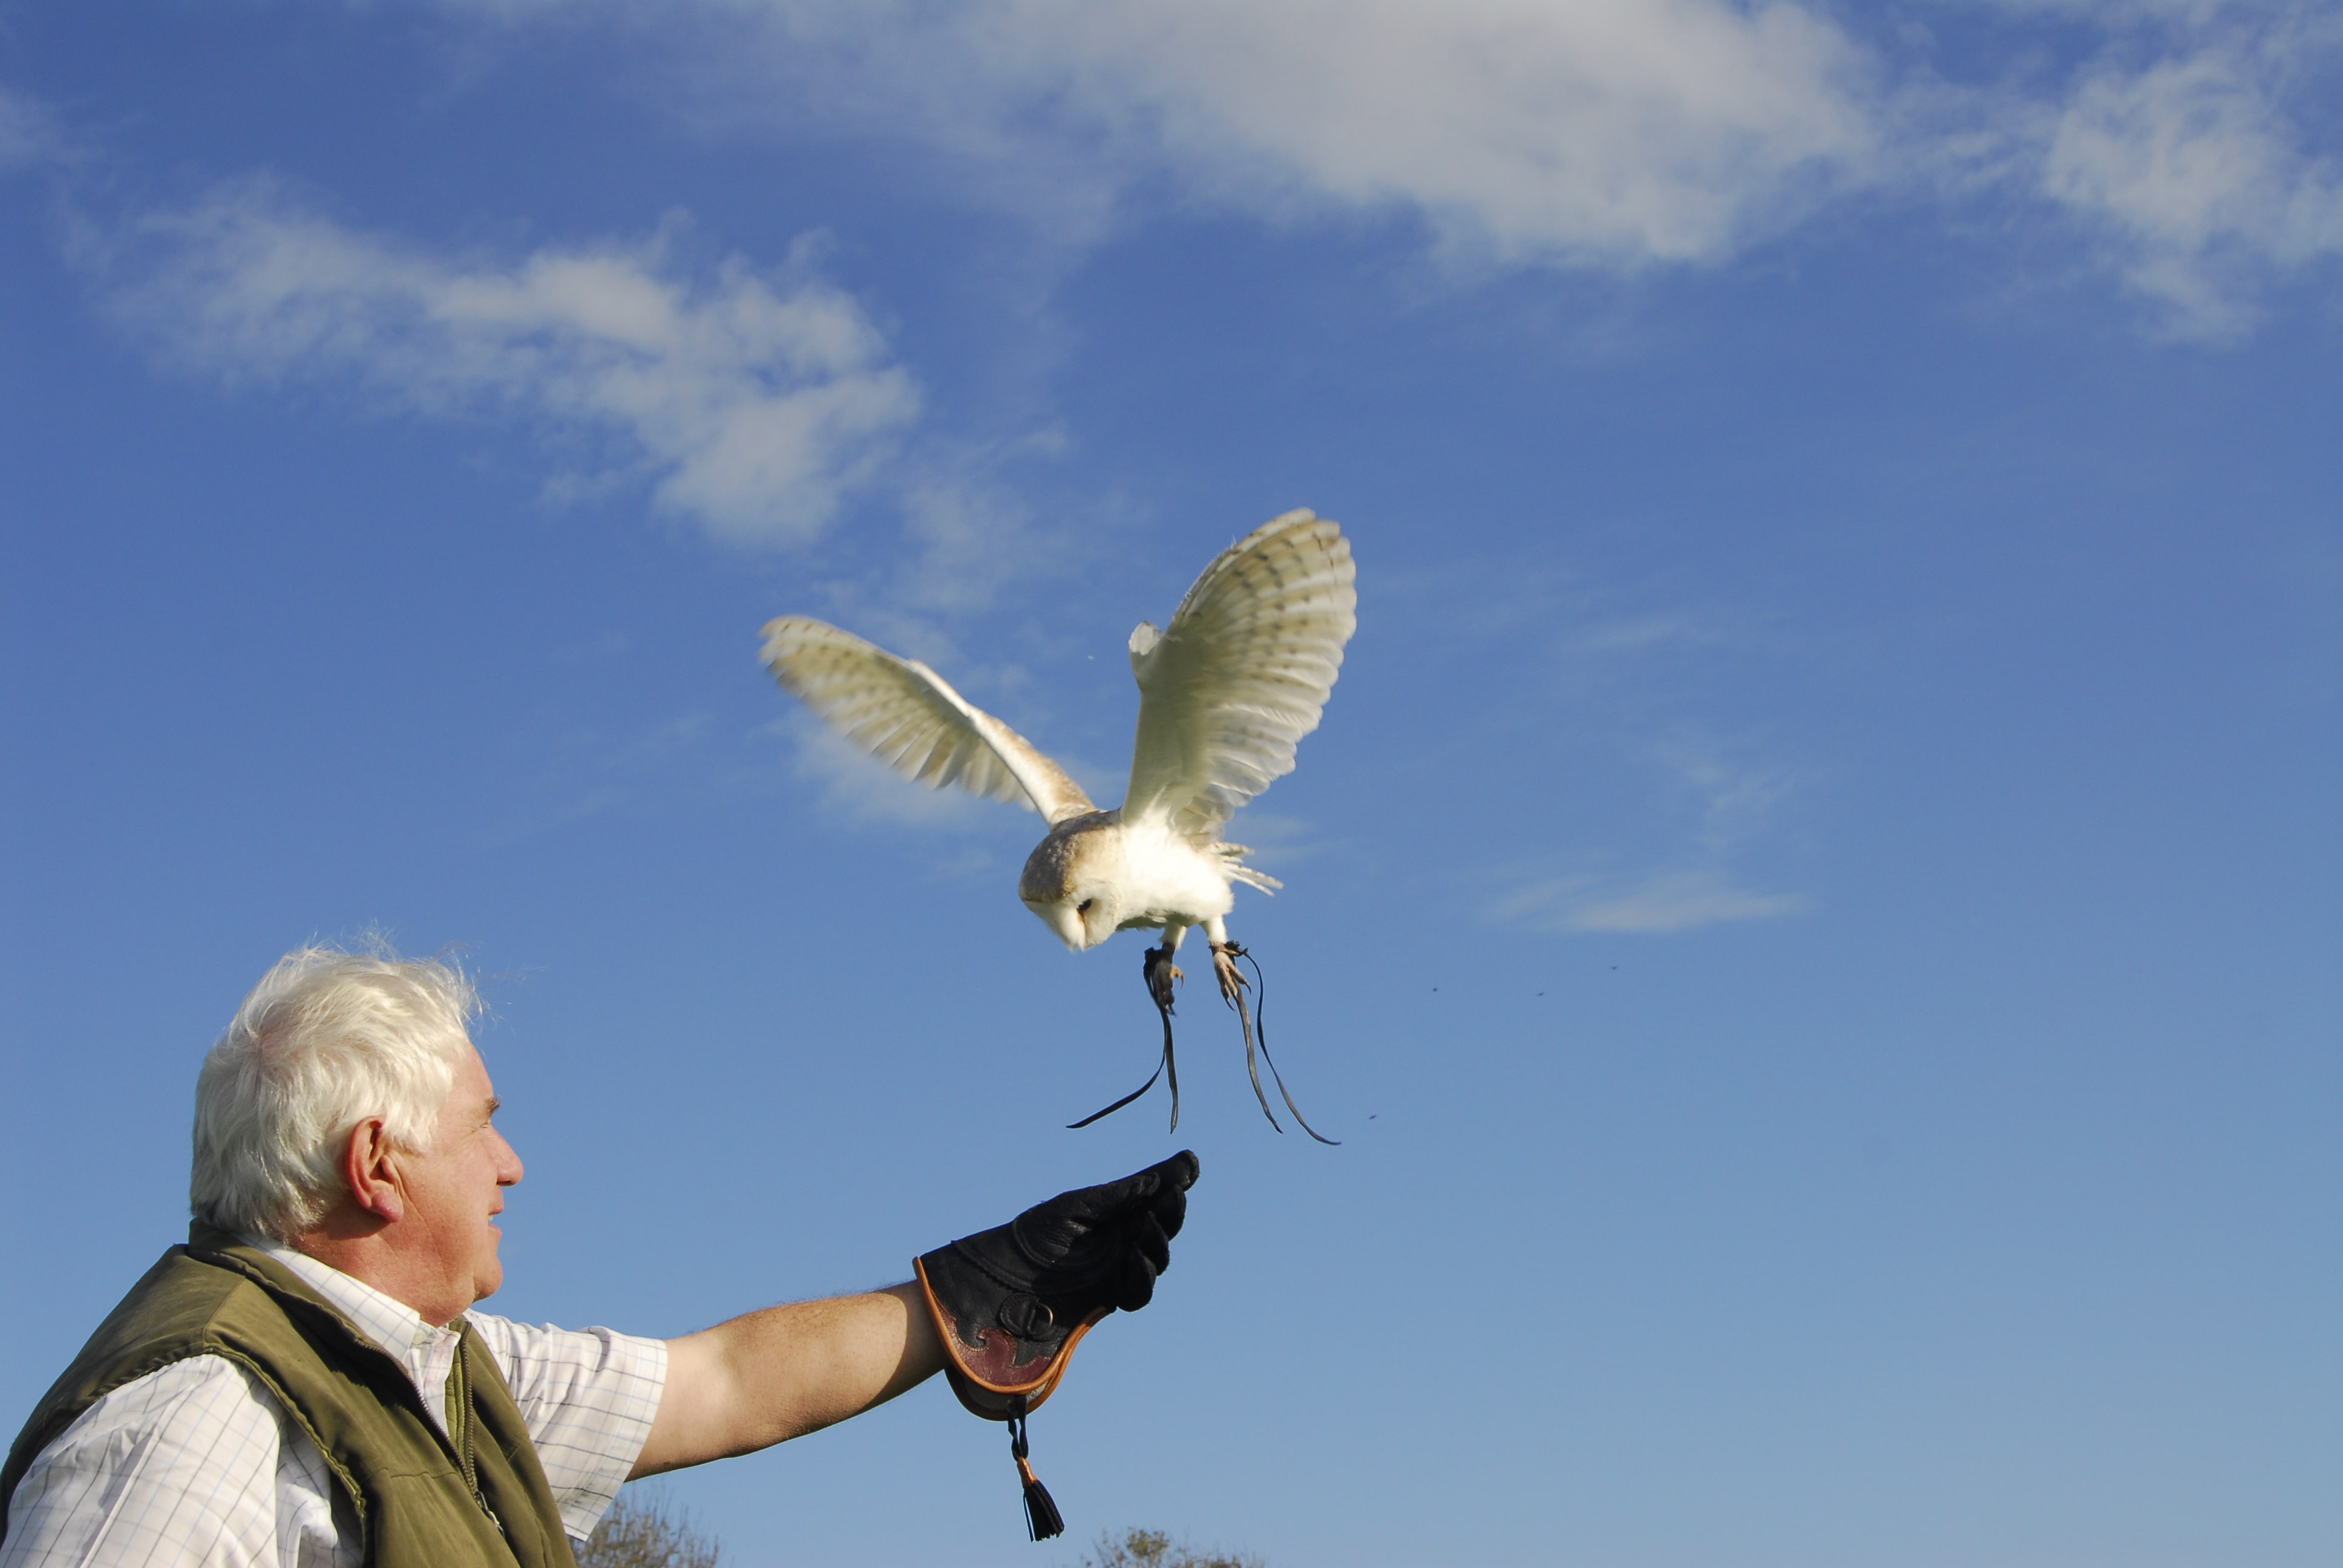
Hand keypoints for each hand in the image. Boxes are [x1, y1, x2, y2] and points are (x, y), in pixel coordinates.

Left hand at [918, 1151, 1199, 1369]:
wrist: (1001, 1280)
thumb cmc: (1035, 1236)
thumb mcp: (1084, 1205)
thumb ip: (1130, 1190)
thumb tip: (1184, 1162)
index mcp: (1114, 1214)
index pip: (1154, 1200)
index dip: (1172, 1187)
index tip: (1187, 1170)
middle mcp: (1119, 1241)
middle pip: (1161, 1230)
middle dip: (1170, 1214)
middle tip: (1174, 1197)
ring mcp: (1115, 1271)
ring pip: (1156, 1260)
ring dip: (1159, 1243)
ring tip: (1149, 1225)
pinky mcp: (1108, 1300)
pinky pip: (1139, 1292)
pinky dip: (1143, 1276)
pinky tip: (1137, 1260)